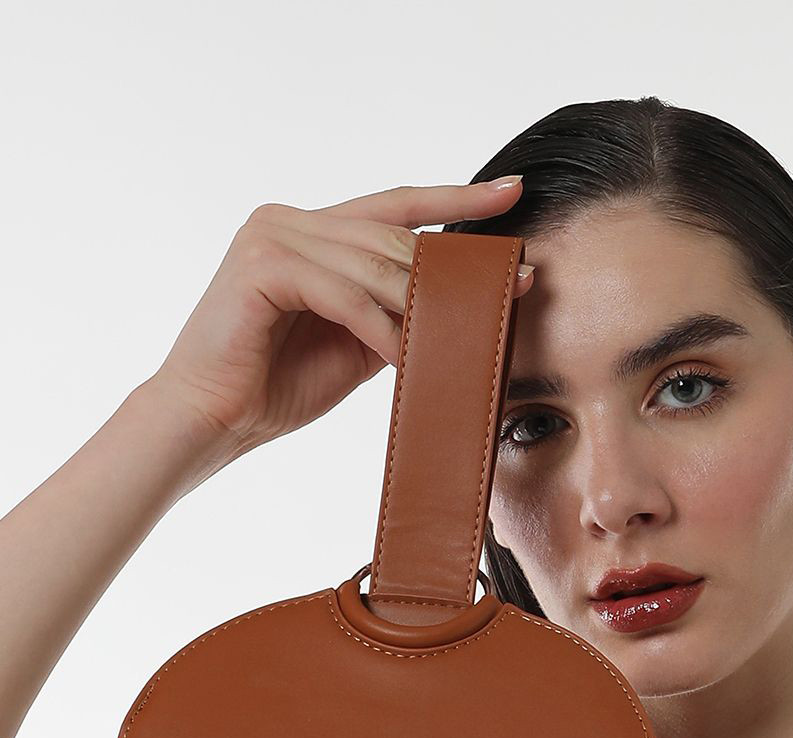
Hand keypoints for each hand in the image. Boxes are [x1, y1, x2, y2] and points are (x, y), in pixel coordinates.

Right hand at [147, 176, 532, 484]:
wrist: (211, 421)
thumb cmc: (276, 386)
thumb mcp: (356, 343)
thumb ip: (396, 313)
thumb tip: (465, 304)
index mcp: (312, 231)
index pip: (396, 205)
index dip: (456, 197)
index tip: (513, 194)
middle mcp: (289, 220)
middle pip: (393, 236)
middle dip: (454, 266)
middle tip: (511, 285)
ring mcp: (271, 235)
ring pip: (373, 263)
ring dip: (421, 305)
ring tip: (459, 337)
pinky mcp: (261, 265)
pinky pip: (344, 293)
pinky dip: (379, 326)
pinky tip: (403, 356)